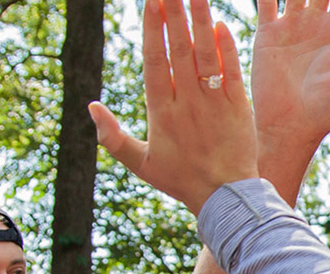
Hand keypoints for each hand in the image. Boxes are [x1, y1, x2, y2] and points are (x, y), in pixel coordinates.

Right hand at [89, 0, 258, 213]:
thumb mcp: (140, 163)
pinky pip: (231, 72)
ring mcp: (214, 102)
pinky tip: (220, 24)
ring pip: (205, 54)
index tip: (151, 2)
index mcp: (161, 111)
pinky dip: (226, 48)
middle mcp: (186, 101)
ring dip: (200, 21)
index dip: (152, 29)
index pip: (154, 60)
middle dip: (173, 14)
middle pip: (178, 49)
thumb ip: (112, 136)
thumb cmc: (180, 180)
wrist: (225, 197)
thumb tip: (91, 106)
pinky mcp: (239, 107)